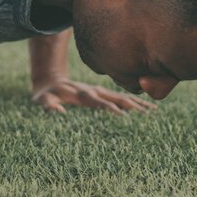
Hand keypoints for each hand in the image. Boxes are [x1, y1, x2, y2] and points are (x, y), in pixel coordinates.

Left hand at [31, 80, 156, 115]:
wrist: (50, 80)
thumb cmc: (46, 95)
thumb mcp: (42, 99)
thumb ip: (48, 105)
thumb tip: (59, 112)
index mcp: (81, 94)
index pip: (98, 102)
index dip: (110, 108)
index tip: (122, 116)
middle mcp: (94, 91)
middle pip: (115, 97)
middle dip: (130, 105)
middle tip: (147, 114)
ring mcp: (99, 90)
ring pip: (121, 96)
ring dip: (137, 103)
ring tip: (154, 111)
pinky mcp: (103, 92)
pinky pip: (121, 96)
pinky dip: (135, 101)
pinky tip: (148, 107)